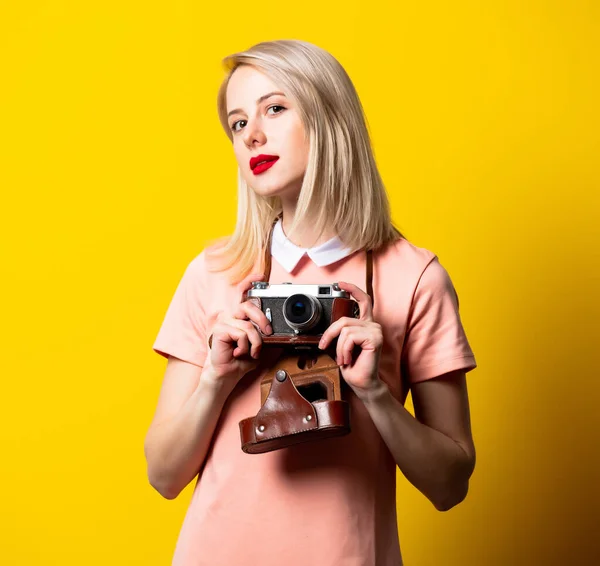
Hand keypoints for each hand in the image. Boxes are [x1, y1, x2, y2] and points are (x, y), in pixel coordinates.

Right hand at [205, 300, 272, 387]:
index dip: (262, 314)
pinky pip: (240, 334)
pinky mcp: (219, 330)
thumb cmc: (240, 360)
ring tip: (250, 353)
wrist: (228, 374)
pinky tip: (237, 353)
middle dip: (261, 320)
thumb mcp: (256, 345)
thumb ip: (261, 335)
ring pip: (248, 326)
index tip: (269, 330)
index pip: (250, 306)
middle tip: (268, 333)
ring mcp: (223, 322)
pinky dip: (244, 347)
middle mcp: (230, 318)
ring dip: (254, 343)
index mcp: (238, 319)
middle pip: (248, 306)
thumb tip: (270, 329)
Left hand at [318, 281, 383, 399]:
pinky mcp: (375, 338)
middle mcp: (373, 325)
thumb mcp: (342, 345)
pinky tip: (348, 359)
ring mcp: (375, 331)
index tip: (340, 284)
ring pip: (344, 330)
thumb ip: (340, 332)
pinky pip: (349, 337)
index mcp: (365, 324)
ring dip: (338, 347)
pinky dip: (344, 350)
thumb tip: (327, 327)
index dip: (352, 289)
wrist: (362, 383)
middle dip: (330, 335)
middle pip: (343, 320)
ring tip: (343, 358)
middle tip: (325, 347)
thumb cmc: (354, 367)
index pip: (363, 300)